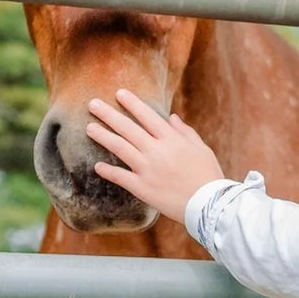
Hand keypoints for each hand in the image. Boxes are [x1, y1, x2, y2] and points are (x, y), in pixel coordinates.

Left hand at [87, 89, 225, 223]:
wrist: (209, 204)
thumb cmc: (208, 175)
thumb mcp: (201, 148)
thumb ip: (185, 132)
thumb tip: (172, 117)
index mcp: (172, 139)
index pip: (147, 116)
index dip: (132, 103)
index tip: (119, 93)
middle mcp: (156, 151)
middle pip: (127, 128)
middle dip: (108, 114)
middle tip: (93, 103)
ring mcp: (147, 169)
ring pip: (119, 147)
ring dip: (102, 136)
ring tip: (89, 127)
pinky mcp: (142, 188)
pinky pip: (120, 177)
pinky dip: (108, 171)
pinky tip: (97, 166)